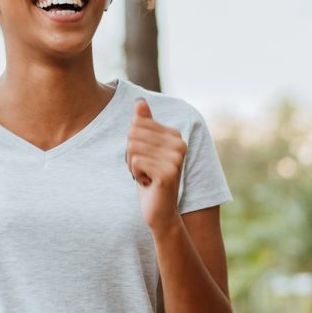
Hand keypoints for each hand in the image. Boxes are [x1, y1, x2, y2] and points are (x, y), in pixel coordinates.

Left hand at [126, 98, 186, 232]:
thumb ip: (144, 124)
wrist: (160, 211)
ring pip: (132, 148)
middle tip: (144, 169)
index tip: (146, 159)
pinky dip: (135, 174)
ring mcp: (175, 158)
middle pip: (133, 134)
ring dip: (133, 165)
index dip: (133, 143)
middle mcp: (179, 144)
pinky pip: (135, 161)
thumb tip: (140, 101)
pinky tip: (148, 183)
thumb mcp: (145, 148)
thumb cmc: (150, 178)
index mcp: (175, 135)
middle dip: (131, 154)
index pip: (137, 124)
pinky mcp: (167, 172)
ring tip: (146, 176)